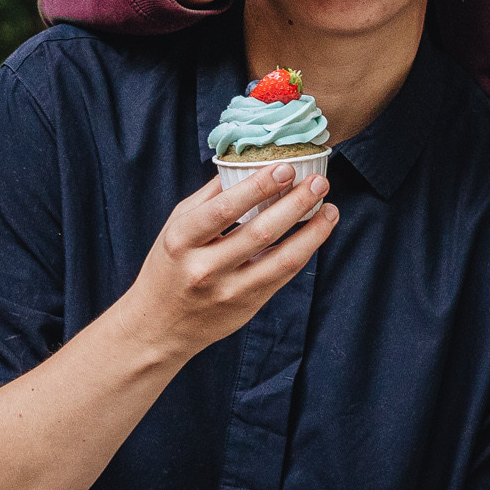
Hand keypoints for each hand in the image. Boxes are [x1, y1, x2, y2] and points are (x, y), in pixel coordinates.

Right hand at [114, 166, 336, 361]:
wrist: (160, 325)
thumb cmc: (168, 266)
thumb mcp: (175, 226)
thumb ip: (208, 198)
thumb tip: (243, 164)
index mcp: (181, 240)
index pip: (224, 209)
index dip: (257, 187)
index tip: (285, 168)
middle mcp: (205, 268)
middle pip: (260, 232)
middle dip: (294, 203)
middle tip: (318, 182)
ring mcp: (228, 291)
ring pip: (281, 259)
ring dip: (311, 232)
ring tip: (329, 209)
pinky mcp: (247, 307)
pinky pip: (283, 276)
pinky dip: (304, 252)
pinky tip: (316, 233)